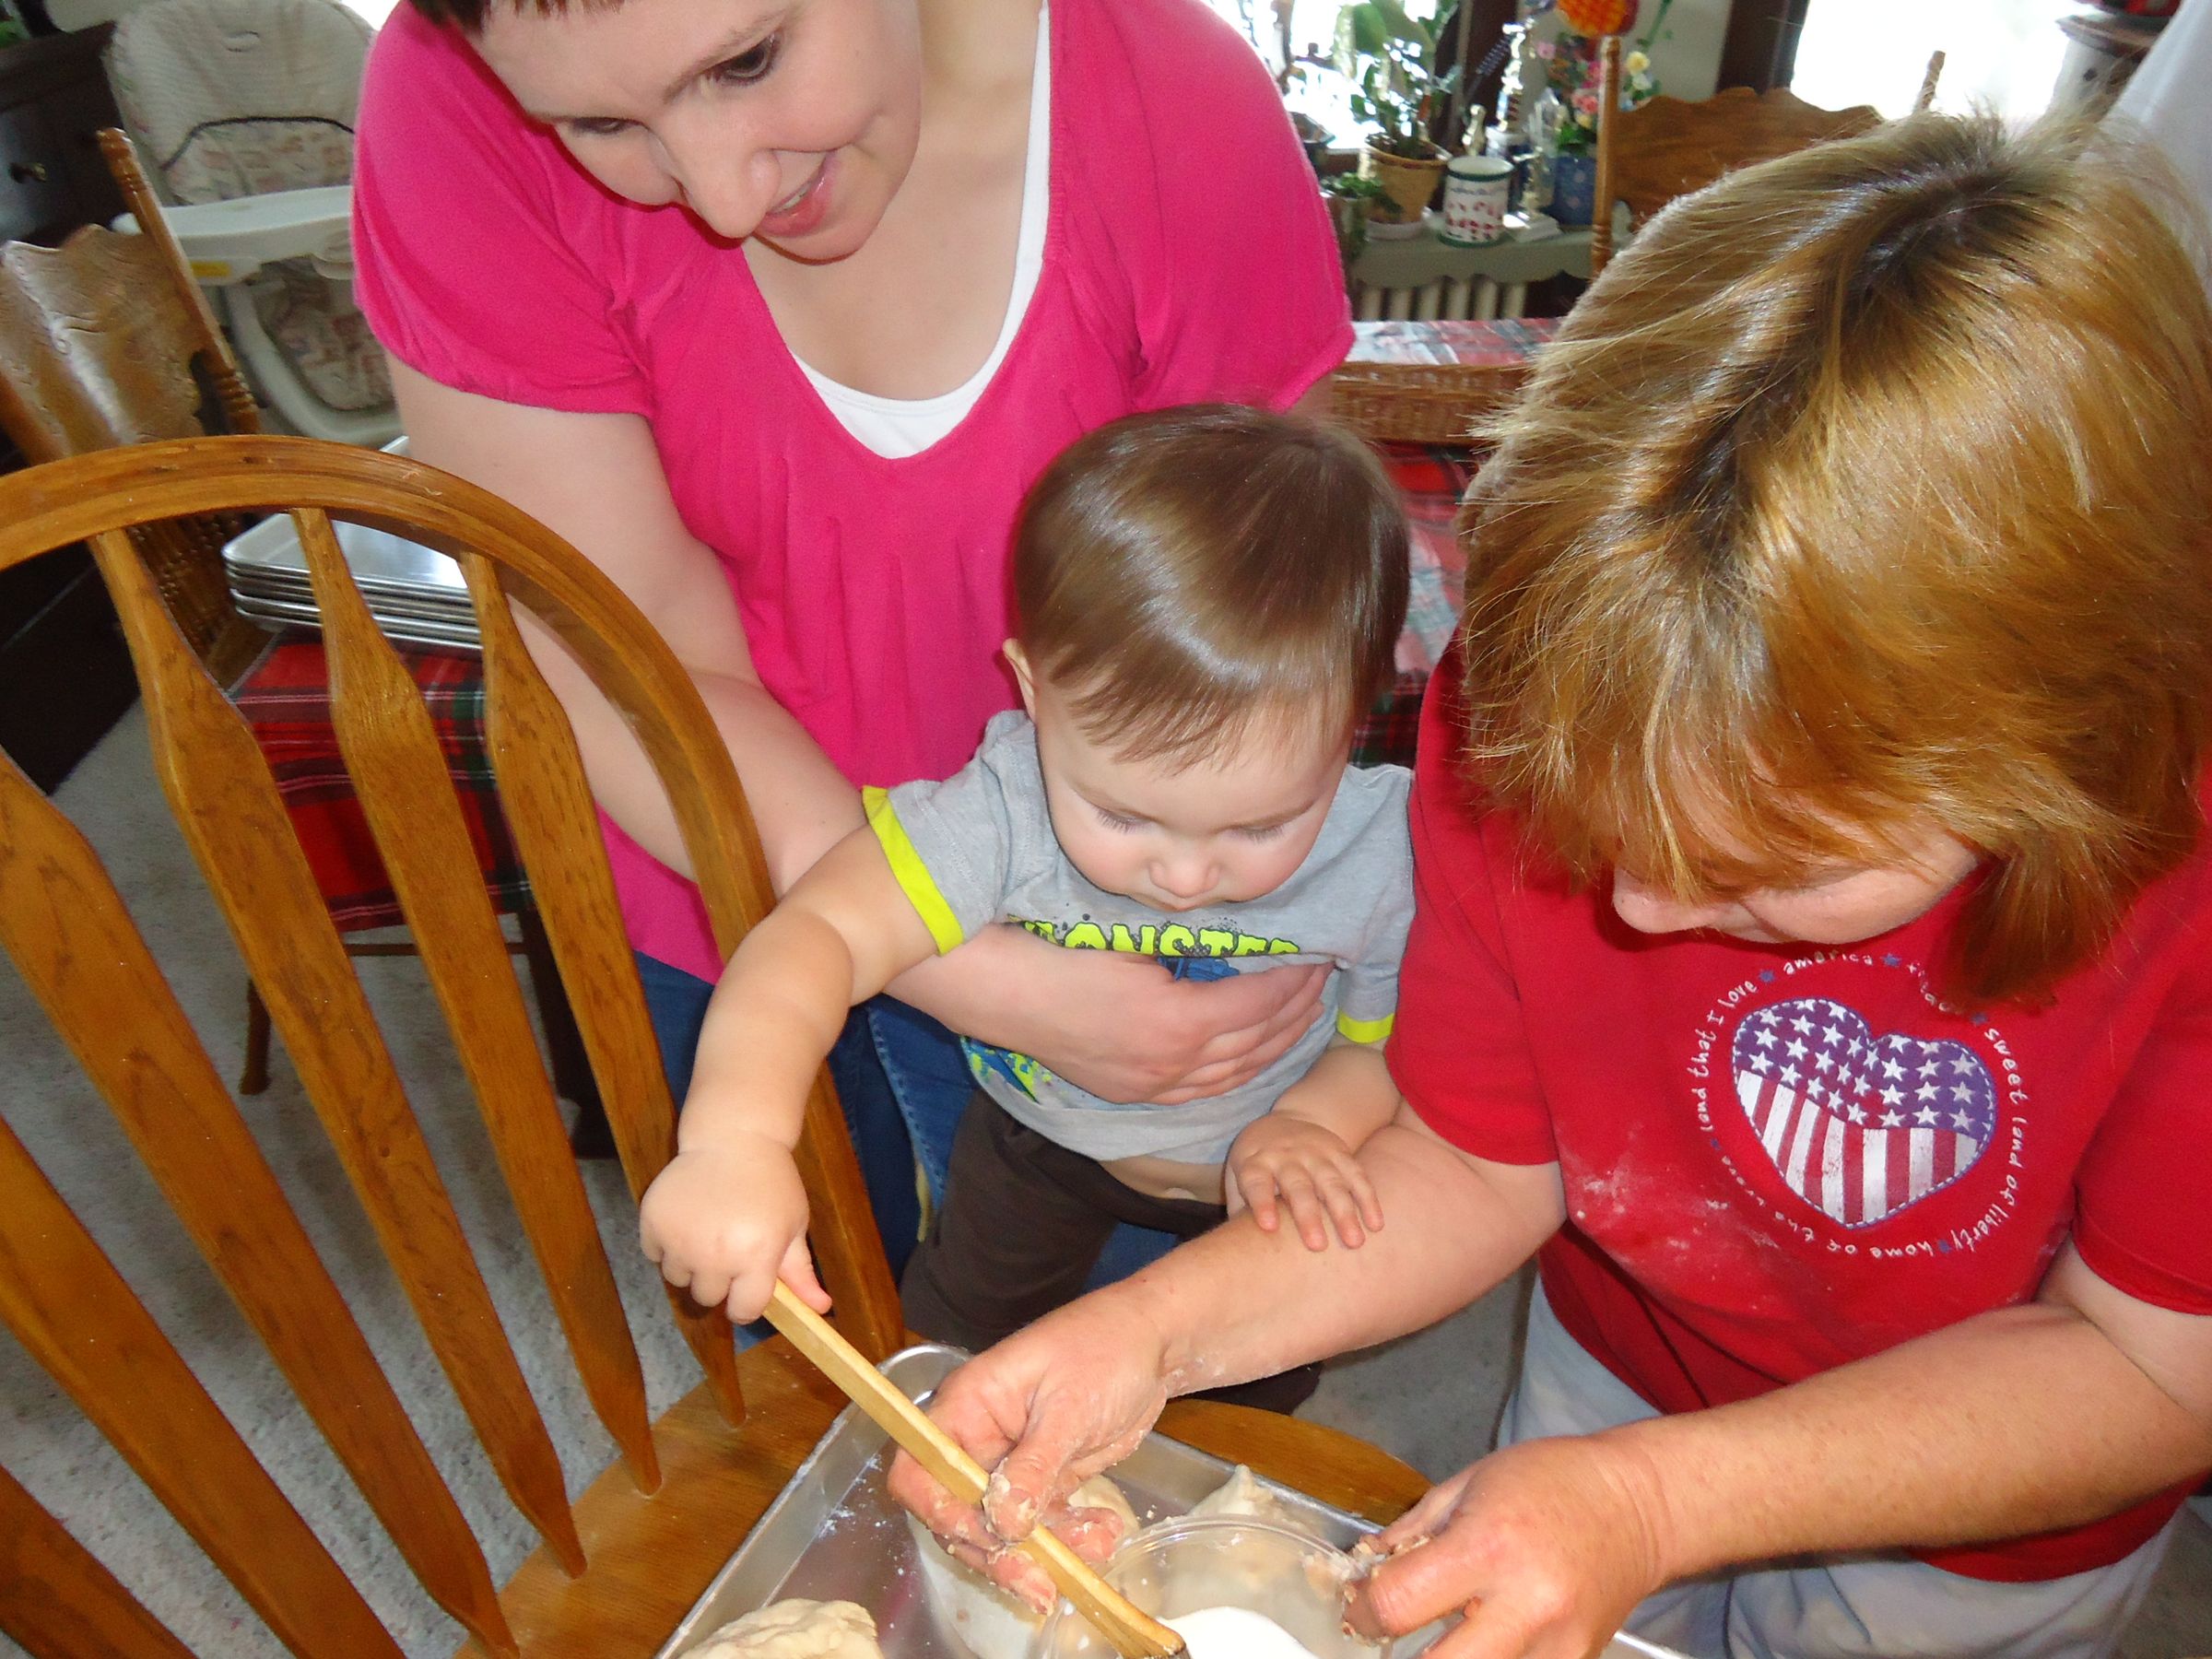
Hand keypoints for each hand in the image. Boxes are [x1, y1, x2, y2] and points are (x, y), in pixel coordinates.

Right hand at [637, 1132, 828, 1321]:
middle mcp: (715, 1254)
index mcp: (756, 1257)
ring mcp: (680, 1239)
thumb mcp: (794, 1225)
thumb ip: (801, 1273)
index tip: (747, 1285)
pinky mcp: (652, 1222)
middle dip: (718, 1280)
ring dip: (690, 1263)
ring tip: (706, 1229)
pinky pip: (654, 1255)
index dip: (747, 1302)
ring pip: (677, 1278)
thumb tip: (822, 1308)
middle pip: (706, 1298)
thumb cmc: (771, 1185)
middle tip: (728, 1246)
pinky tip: (687, 1219)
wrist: (734, 1139)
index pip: (744, 1311)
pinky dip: (666, 1244)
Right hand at [888, 1294, 1175, 1610]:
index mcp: (967, 1407)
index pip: (920, 1469)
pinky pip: (1042, 1527)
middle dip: (997, 1552)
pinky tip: (1104, 1533)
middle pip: (959, 1514)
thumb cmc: (1103, 1349)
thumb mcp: (1070, 1406)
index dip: (937, 1509)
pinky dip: (1070, 1541)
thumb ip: (1034, 1464)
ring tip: (1097, 1544)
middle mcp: (979, 1441)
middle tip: (1041, 1582)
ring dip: (1045, 1553)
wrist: (1152, 1345)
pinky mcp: (1044, 1483)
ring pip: (1002, 1531)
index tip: (981, 1537)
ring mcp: (1012, 1465)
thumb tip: (1001, 1521)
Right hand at [902, 928, 1328, 1104]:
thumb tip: (1233, 938)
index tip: (1320, 957)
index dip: (1295, 981)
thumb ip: (1187, 946)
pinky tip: (1254, 1057)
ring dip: (1275, 1046)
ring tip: (1303, 1019)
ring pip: (1235, 1073)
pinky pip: (1202, 1090)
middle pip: (1258, 1042)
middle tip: (1326, 983)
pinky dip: (1238, 1073)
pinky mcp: (1133, 1090)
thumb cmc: (1061, 947)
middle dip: (1298, 1013)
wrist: (998, 990)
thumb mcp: (1134, 935)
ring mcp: (1152, 1082)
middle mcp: (1173, 1062)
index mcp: (1178, 1020)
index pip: (1260, 1002)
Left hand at [1226, 1115, 1385, 1249]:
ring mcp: (1315, 1153)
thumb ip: (1240, 1208)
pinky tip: (1376, 1225)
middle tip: (1317, 1247)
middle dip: (1308, 1215)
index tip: (1269, 1227)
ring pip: (1332, 1182)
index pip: (1257, 1182)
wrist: (1287, 1121)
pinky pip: (1357, 1175)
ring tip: (1354, 1242)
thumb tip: (1238, 1251)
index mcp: (1256, 1162)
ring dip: (1344, 1212)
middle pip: (1298, 1185)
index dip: (1262, 1203)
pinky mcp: (1340, 1152)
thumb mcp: (1239, 1176)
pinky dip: (1368, 1199)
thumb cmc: (1257, 1163)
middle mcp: (1285, 1156)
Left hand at [1347, 1435, 1669, 1658]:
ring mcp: (1556, 1645)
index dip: (1364, 1612)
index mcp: (1488, 1547)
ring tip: (1446, 1630)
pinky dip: (1489, 1658)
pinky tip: (1486, 1634)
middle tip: (1393, 1631)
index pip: (1399, 1604)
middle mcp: (1525, 1605)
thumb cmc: (1553, 1481)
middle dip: (1400, 1656)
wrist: (1639, 1506)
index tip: (1361, 1606)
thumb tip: (1367, 1568)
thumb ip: (1414, 1531)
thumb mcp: (1471, 1483)